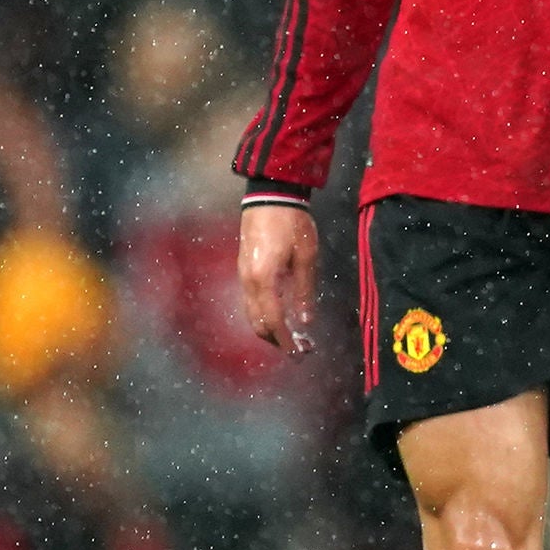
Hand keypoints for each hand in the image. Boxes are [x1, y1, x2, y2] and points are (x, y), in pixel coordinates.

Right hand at [237, 200, 319, 353]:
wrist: (270, 196)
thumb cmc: (292, 223)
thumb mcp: (306, 257)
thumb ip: (304, 291)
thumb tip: (305, 322)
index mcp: (264, 280)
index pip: (272, 321)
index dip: (285, 341)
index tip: (298, 354)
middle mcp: (248, 281)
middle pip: (257, 322)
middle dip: (276, 339)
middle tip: (299, 348)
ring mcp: (243, 275)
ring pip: (252, 313)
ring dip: (269, 328)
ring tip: (292, 335)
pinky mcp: (244, 268)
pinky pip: (251, 301)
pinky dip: (264, 314)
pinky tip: (281, 313)